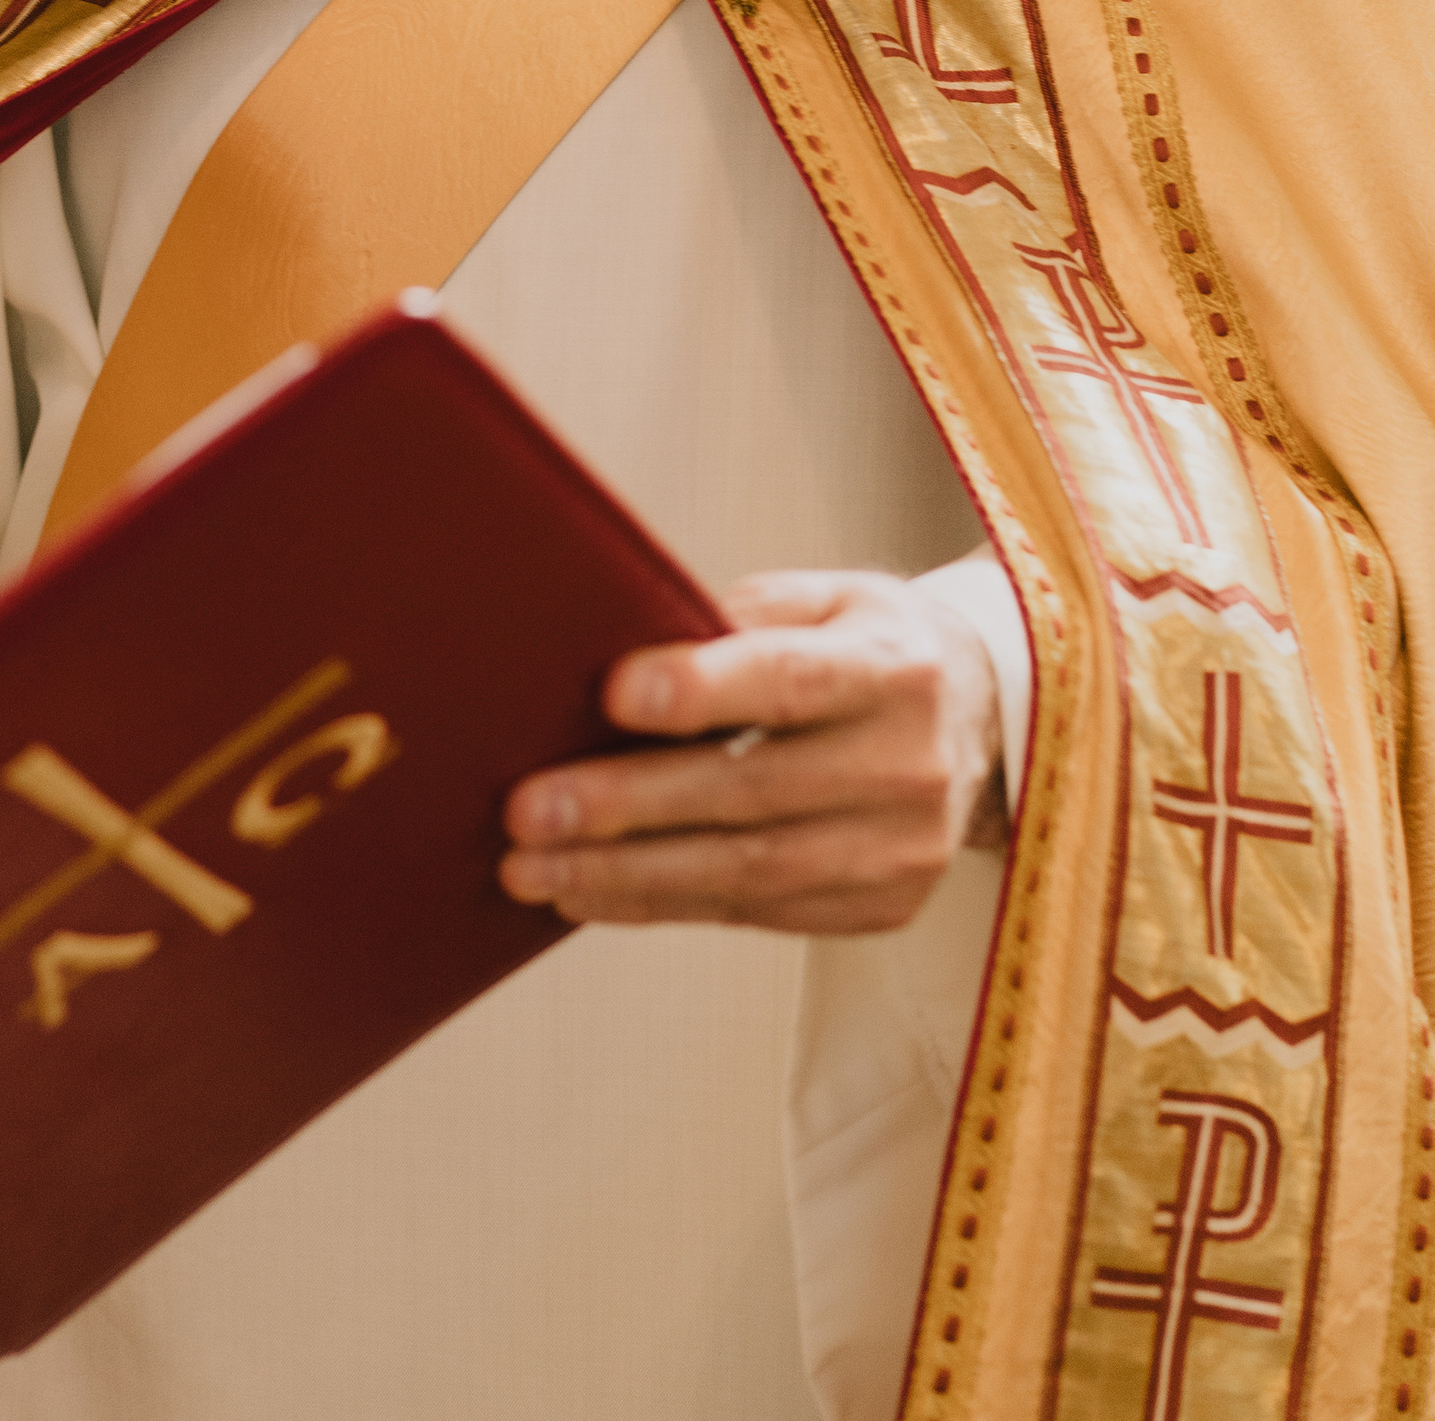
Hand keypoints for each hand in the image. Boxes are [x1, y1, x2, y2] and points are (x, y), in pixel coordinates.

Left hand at [500, 568, 1006, 936]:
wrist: (984, 725)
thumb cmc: (871, 648)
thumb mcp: (826, 599)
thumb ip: (738, 619)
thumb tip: (619, 642)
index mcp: (892, 667)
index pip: (791, 681)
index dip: (702, 689)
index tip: (613, 693)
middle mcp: (907, 764)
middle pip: (752, 792)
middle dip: (627, 805)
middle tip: (529, 809)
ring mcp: (900, 848)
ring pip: (747, 872)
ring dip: (626, 873)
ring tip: (532, 867)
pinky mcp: (880, 906)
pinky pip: (755, 913)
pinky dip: (662, 904)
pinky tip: (590, 891)